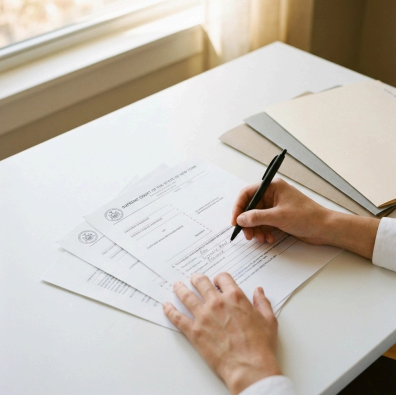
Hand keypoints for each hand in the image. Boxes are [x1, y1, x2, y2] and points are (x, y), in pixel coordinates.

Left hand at [163, 273, 280, 394]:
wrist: (250, 367)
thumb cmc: (260, 346)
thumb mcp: (269, 320)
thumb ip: (262, 303)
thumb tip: (259, 291)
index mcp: (235, 297)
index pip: (222, 278)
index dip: (219, 278)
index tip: (217, 281)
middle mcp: (217, 302)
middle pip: (201, 282)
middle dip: (196, 279)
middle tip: (193, 279)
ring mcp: (203, 316)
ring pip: (186, 295)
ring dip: (180, 288)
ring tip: (177, 286)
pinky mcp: (194, 331)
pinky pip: (177, 317)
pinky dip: (170, 310)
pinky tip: (166, 306)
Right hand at [232, 178, 329, 244]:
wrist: (325, 228)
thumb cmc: (307, 216)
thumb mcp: (279, 217)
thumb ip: (257, 217)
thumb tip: (240, 219)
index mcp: (272, 187)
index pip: (247, 193)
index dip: (239, 207)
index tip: (235, 221)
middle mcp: (272, 195)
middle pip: (250, 207)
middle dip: (248, 222)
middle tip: (247, 235)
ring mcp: (275, 206)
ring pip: (256, 218)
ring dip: (256, 229)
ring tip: (261, 239)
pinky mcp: (278, 217)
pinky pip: (264, 224)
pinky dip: (263, 232)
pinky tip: (268, 239)